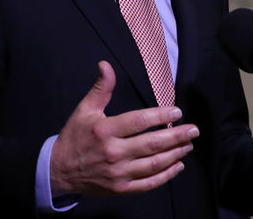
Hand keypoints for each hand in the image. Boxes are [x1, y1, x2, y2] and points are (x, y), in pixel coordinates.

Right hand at [50, 61, 198, 195]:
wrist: (59, 170)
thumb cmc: (74, 137)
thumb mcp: (84, 109)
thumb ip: (101, 88)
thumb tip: (106, 65)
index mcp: (104, 131)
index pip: (138, 121)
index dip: (160, 116)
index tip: (176, 111)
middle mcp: (113, 152)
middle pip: (151, 144)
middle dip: (176, 136)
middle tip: (193, 130)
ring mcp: (118, 173)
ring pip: (153, 164)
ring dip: (175, 154)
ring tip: (188, 145)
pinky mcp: (121, 188)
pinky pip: (148, 183)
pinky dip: (165, 176)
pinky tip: (177, 166)